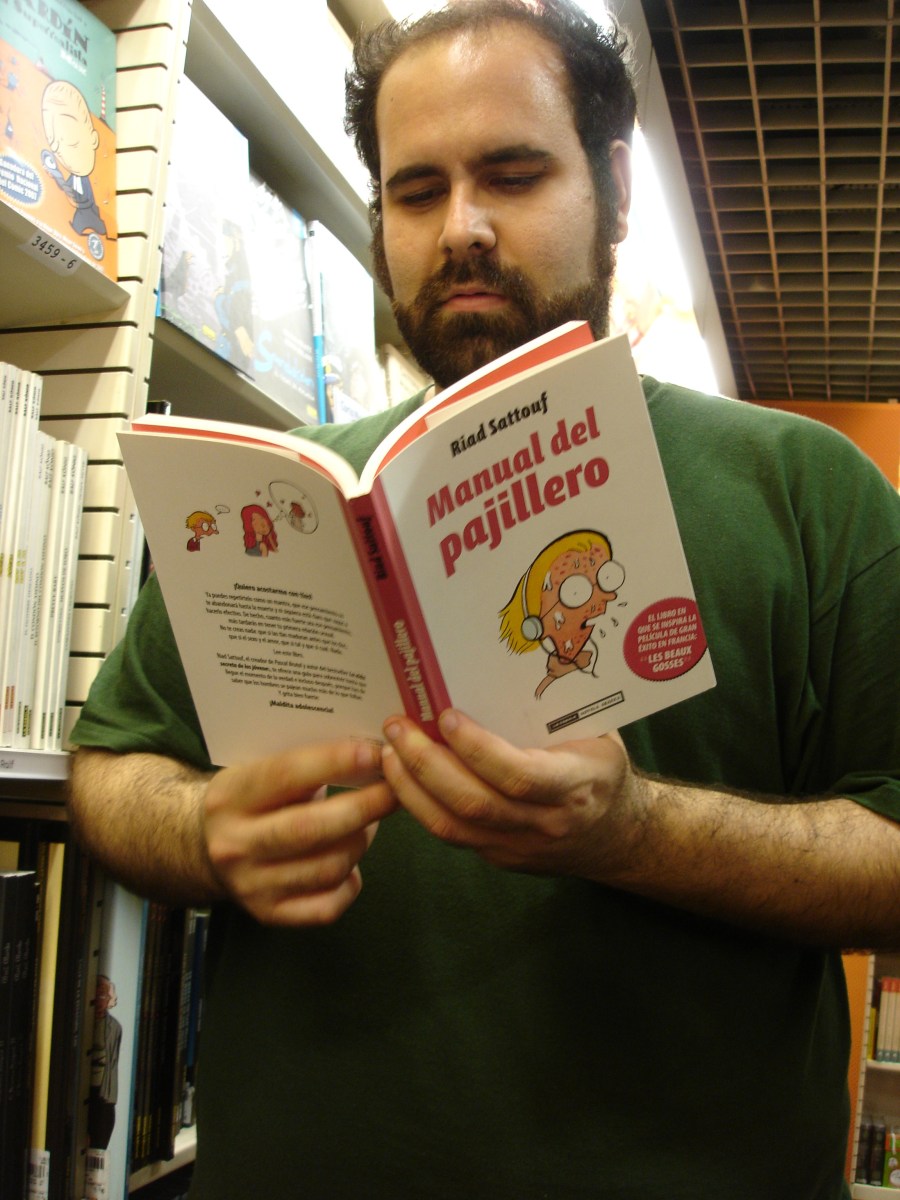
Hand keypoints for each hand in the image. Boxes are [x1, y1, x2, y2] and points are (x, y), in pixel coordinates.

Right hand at [203, 739, 396, 925]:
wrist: (201, 844)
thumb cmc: (249, 797)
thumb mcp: (259, 768)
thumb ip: (304, 763)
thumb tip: (370, 753)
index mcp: (231, 796)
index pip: (287, 774)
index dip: (336, 762)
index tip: (376, 753)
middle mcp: (235, 844)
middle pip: (312, 827)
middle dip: (365, 807)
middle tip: (396, 791)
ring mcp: (251, 885)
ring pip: (328, 867)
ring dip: (361, 841)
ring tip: (369, 823)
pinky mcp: (269, 914)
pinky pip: (327, 906)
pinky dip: (350, 883)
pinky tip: (351, 863)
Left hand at [380, 709, 644, 880]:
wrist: (618, 835)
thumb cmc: (602, 768)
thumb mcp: (595, 734)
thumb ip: (556, 712)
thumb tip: (502, 666)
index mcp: (576, 785)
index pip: (519, 776)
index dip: (478, 749)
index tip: (447, 716)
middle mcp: (546, 822)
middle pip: (475, 803)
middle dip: (427, 764)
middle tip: (397, 727)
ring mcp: (519, 847)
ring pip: (453, 826)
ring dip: (411, 787)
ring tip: (388, 751)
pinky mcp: (498, 858)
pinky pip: (451, 835)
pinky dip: (419, 805)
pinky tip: (400, 777)